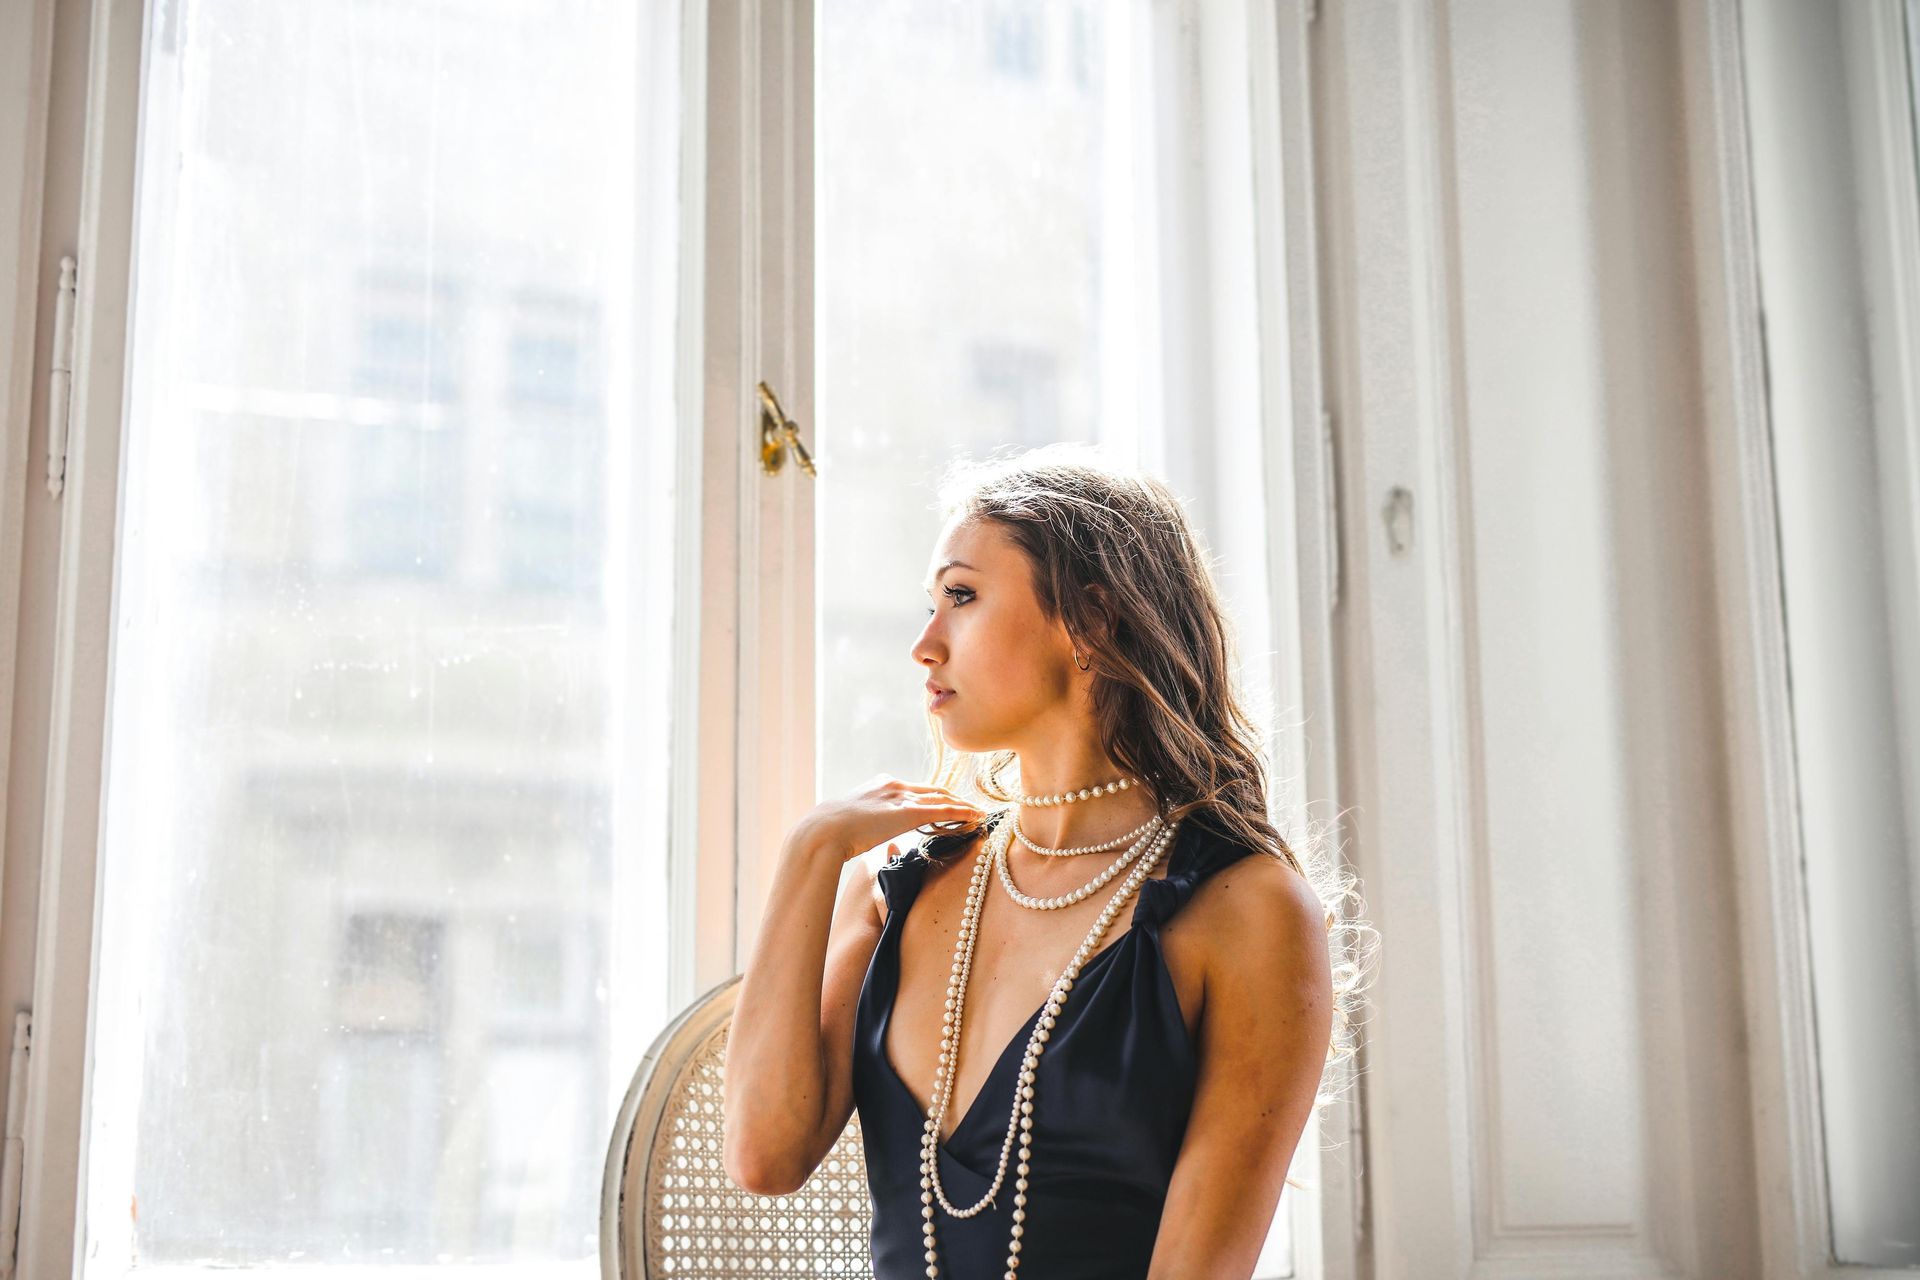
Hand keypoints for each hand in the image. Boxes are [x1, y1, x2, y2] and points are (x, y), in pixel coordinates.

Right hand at [790, 773, 987, 863]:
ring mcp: (902, 796)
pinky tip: (976, 817)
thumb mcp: (853, 823)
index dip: (934, 797)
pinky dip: (962, 812)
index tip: (947, 805)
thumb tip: (869, 837)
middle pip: (933, 790)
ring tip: (978, 813)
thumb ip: (867, 825)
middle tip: (970, 808)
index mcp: (881, 784)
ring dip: (963, 805)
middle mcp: (895, 785)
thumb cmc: (831, 832)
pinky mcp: (909, 811)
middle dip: (953, 799)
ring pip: (943, 797)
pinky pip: (944, 810)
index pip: (916, 790)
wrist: (824, 830)